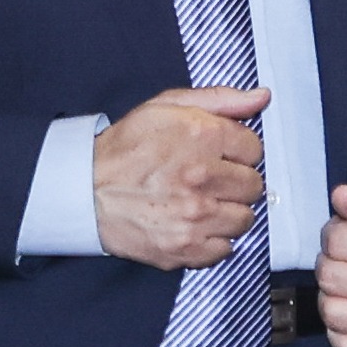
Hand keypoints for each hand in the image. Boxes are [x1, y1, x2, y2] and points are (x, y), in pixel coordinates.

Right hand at [93, 86, 268, 270]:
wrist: (85, 190)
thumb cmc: (126, 147)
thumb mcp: (168, 106)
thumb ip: (220, 99)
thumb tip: (261, 97)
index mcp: (203, 136)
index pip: (255, 149)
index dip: (239, 151)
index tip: (223, 155)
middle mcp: (203, 176)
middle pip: (254, 185)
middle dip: (236, 181)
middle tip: (212, 180)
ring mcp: (195, 215)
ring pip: (244, 218)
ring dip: (228, 211)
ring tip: (203, 202)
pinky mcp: (185, 247)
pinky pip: (225, 249)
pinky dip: (214, 240)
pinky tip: (194, 224)